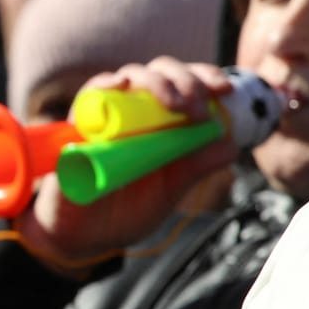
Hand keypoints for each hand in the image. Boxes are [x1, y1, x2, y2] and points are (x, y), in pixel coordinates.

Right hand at [17, 57, 238, 274]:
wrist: (81, 236)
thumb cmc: (125, 212)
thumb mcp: (170, 189)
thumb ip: (196, 165)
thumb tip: (230, 140)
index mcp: (161, 124)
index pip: (186, 84)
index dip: (205, 77)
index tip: (225, 90)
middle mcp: (135, 112)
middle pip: (162, 73)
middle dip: (186, 81)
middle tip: (196, 109)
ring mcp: (106, 115)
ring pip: (132, 76)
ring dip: (157, 82)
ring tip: (174, 105)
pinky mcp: (77, 124)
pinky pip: (91, 93)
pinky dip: (106, 84)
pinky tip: (120, 85)